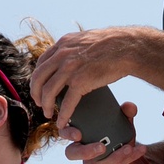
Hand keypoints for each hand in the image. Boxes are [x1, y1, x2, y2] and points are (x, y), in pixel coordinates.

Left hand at [31, 27, 145, 124]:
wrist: (127, 48)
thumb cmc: (112, 45)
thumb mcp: (86, 40)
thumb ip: (74, 49)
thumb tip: (70, 57)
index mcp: (63, 44)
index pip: (41, 64)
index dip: (37, 79)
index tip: (39, 89)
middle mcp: (62, 55)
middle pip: (39, 78)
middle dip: (36, 94)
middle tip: (40, 104)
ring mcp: (70, 68)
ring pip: (48, 92)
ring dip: (46, 106)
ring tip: (48, 114)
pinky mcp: (80, 81)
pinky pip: (66, 103)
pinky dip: (62, 115)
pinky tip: (61, 122)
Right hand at [62, 100, 149, 163]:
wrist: (129, 151)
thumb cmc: (117, 133)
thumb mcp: (122, 121)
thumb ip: (125, 113)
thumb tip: (129, 106)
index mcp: (79, 134)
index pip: (65, 133)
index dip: (68, 134)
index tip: (78, 133)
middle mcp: (81, 151)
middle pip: (72, 154)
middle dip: (86, 151)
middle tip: (101, 147)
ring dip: (115, 156)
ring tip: (129, 147)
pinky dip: (129, 158)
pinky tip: (139, 150)